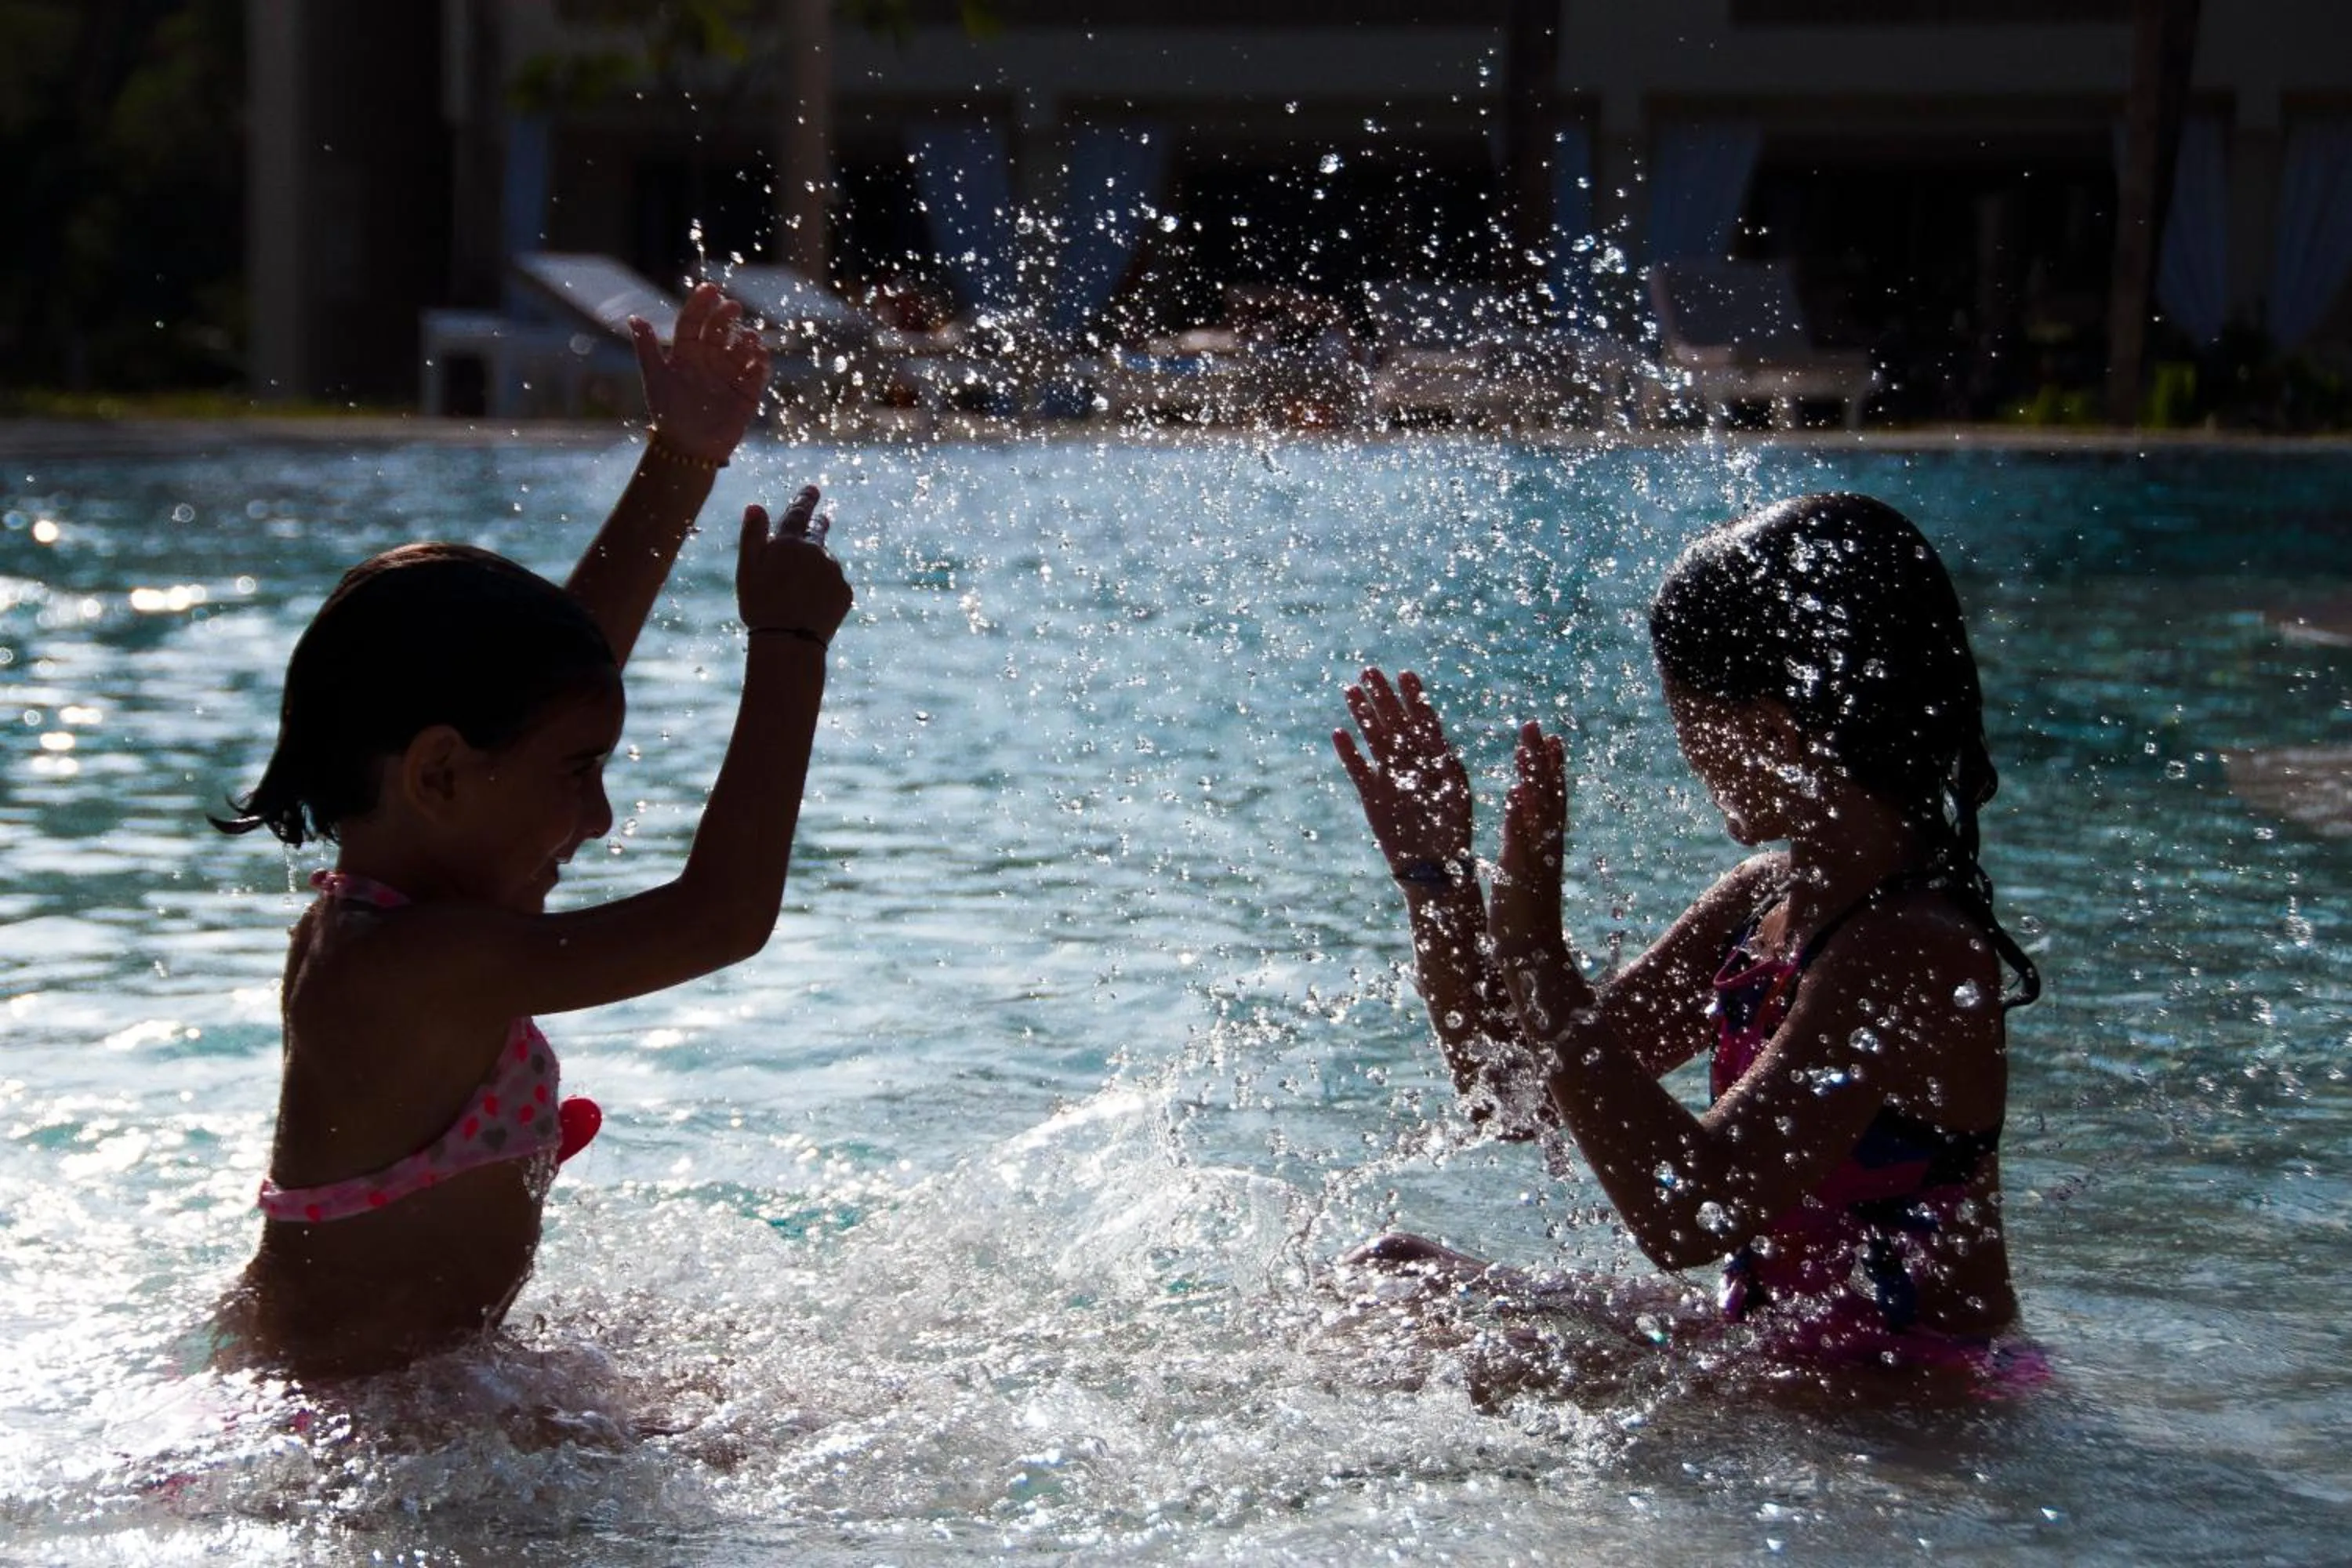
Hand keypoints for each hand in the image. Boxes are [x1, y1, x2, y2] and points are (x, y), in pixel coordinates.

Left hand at [632, 282, 771, 464]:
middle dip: (727, 314)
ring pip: (742, 346)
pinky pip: (758, 370)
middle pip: (720, 328)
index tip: (711, 289)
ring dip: (746, 337)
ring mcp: (730, 372)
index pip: (694, 320)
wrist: (689, 446)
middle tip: (733, 307)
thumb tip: (634, 318)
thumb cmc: (668, 413)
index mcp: (687, 352)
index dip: (702, 303)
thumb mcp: (655, 378)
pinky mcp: (748, 390)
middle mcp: (710, 357)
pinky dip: (762, 361)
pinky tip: (760, 356)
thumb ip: (647, 349)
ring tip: (747, 337)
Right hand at [738, 487, 851, 644]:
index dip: (805, 499)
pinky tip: (811, 605)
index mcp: (789, 542)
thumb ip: (752, 535)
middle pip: (818, 533)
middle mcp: (816, 551)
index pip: (798, 512)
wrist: (788, 641)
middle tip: (822, 519)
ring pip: (825, 562)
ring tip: (799, 589)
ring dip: (816, 566)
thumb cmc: (760, 605)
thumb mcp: (747, 569)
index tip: (812, 489)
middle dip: (818, 524)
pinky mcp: (845, 592)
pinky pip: (834, 585)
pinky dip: (824, 589)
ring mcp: (833, 571)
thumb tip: (755, 506)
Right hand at [1333, 667, 1473, 886]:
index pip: (1424, 721)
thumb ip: (1445, 766)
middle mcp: (1412, 765)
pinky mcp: (1372, 797)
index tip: (1405, 674)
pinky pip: (1358, 770)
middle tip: (1369, 671)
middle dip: (1383, 697)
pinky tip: (1339, 733)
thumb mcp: (1455, 794)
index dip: (1414, 698)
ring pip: (1375, 740)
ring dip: (1363, 716)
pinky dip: (1349, 753)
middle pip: (1395, 724)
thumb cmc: (1453, 833)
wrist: (1434, 869)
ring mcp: (1390, 779)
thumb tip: (1436, 740)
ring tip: (1351, 690)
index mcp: (1436, 760)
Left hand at [1490, 721, 1598, 1043]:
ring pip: (1540, 811)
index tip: (1549, 737)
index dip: (1551, 768)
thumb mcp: (1521, 873)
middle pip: (1548, 795)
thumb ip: (1522, 848)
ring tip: (1529, 745)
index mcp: (1546, 846)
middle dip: (1542, 759)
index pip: (1552, 798)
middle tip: (1536, 726)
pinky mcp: (1522, 875)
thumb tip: (1518, 828)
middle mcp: (1546, 848)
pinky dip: (1520, 817)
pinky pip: (1523, 841)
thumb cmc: (1525, 920)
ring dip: (1534, 776)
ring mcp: (1537, 860)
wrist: (1532, 958)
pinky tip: (1515, 793)